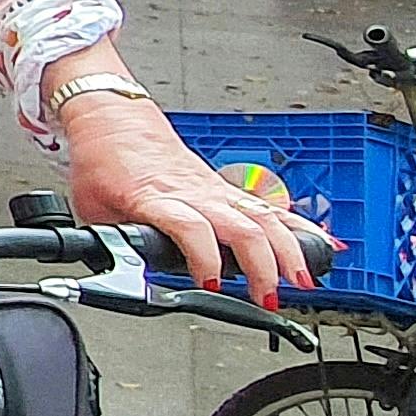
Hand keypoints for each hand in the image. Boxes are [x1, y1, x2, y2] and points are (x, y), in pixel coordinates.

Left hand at [57, 98, 316, 307]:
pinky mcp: (226, 189)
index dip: (204, 257)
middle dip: (264, 264)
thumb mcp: (93, 210)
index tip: (213, 285)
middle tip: (269, 296)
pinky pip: (270, 207)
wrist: (113, 119)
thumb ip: (112, 243)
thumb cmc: (104, 161)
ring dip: (289, 250)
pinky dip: (300, 227)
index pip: (189, 226)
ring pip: (264, 216)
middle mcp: (194, 192)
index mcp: (156, 197)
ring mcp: (214, 190)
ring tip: (303, 281)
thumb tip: (121, 275)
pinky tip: (322, 244)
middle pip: (242, 225)